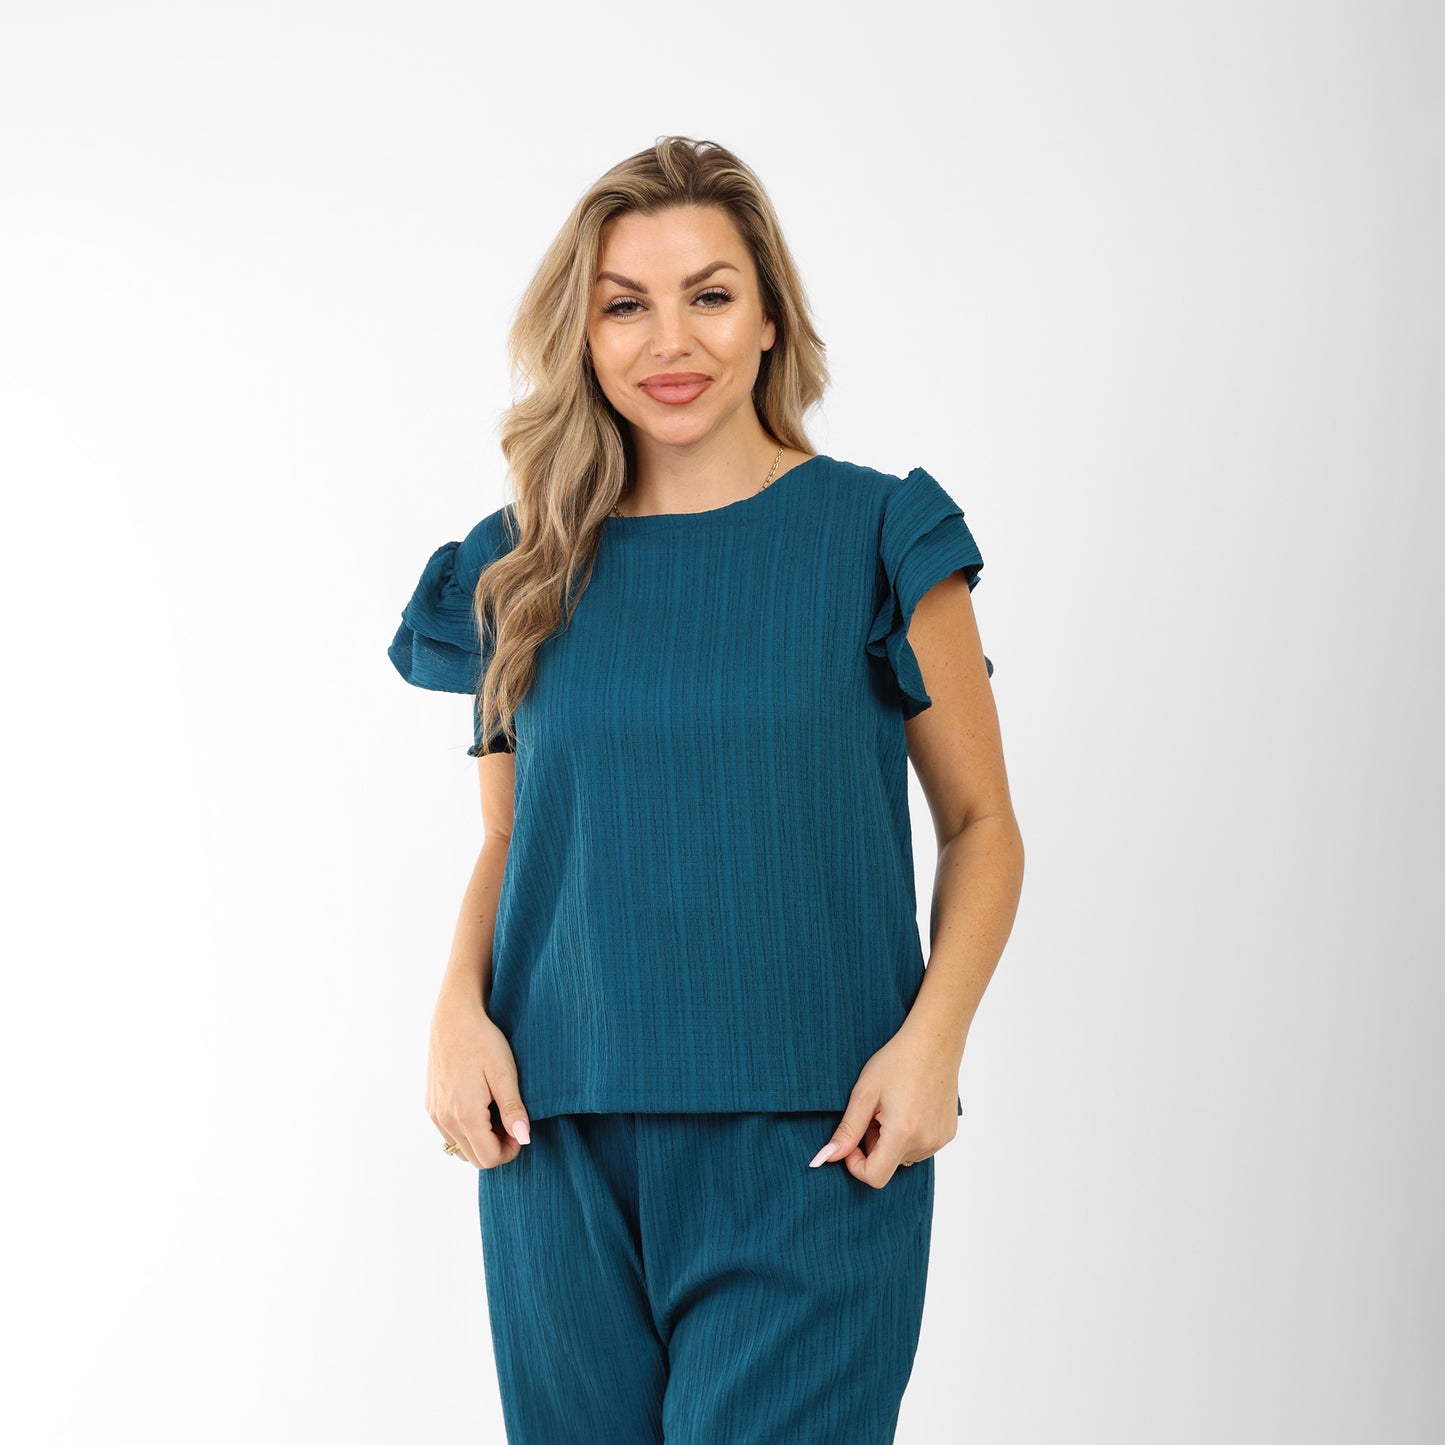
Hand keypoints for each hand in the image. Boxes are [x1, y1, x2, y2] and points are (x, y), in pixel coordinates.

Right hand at [427, 987, 531, 1168]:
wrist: (454, 1018)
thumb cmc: (483, 1041)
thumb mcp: (505, 1073)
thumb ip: (513, 1110)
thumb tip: (524, 1139)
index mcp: (465, 1114)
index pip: (488, 1159)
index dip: (510, 1150)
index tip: (521, 1128)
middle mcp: (445, 1119)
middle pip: (474, 1159)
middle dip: (497, 1148)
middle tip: (511, 1120)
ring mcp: (435, 1113)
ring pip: (460, 1149)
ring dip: (481, 1141)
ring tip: (497, 1113)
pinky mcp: (431, 1105)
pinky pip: (449, 1134)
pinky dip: (467, 1131)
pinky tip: (480, 1106)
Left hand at [807, 1020, 961, 1187]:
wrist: (934, 1041)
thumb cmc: (897, 1061)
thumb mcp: (864, 1094)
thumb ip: (846, 1131)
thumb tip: (825, 1158)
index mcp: (903, 1134)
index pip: (874, 1177)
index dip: (855, 1164)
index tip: (851, 1139)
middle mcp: (926, 1143)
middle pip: (888, 1165)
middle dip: (873, 1145)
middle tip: (874, 1111)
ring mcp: (940, 1139)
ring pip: (903, 1156)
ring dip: (891, 1140)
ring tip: (893, 1106)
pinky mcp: (948, 1133)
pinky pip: (920, 1147)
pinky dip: (909, 1135)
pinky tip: (909, 1106)